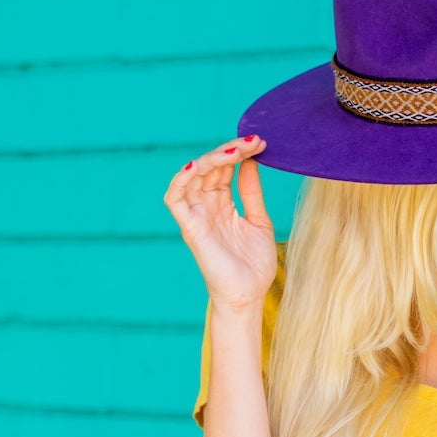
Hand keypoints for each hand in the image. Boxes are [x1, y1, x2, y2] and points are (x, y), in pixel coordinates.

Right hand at [162, 135, 277, 311]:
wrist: (249, 295)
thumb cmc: (254, 263)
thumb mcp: (259, 220)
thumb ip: (252, 192)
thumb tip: (251, 162)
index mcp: (222, 203)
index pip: (225, 169)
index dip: (240, 153)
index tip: (261, 143)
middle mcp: (206, 206)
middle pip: (210, 167)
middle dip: (231, 150)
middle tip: (254, 141)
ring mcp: (196, 216)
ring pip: (193, 176)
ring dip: (212, 159)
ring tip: (235, 150)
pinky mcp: (189, 228)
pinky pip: (175, 199)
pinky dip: (182, 179)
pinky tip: (199, 165)